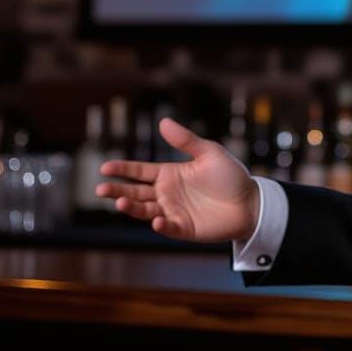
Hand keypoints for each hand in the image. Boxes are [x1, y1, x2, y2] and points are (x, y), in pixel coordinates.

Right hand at [97, 117, 259, 242]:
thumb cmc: (230, 175)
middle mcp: (167, 193)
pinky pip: (167, 227)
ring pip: (145, 210)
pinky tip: (157, 219)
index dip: (123, 169)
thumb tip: (163, 121)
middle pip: (135, 192)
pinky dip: (160, 224)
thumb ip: (186, 140)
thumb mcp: (209, 153)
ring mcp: (173, 212)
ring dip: (132, 207)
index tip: (105, 167)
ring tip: (121, 202)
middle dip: (117, 190)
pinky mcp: (184, 229)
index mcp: (170, 174)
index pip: (140, 171)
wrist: (251, 202)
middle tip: (100, 189)